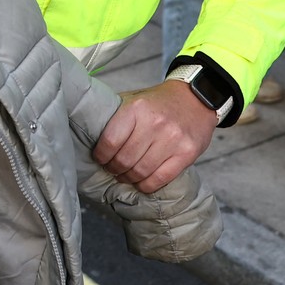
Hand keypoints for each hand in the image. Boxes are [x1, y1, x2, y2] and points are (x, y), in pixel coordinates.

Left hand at [93, 79, 216, 193]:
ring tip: (125, 176)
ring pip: (141, 172)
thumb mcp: (133, 99)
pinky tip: (141, 182)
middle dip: (114, 169)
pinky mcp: (187, 153)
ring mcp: (173, 139)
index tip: (100, 158)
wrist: (196, 98)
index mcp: (136, 108)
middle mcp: (154, 124)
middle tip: (112, 169)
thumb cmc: (158, 102)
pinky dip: (146, 185)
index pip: (110, 141)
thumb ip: (113, 114)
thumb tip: (87, 131)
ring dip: (129, 178)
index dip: (101, 155)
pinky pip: (161, 178)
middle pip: (124, 160)